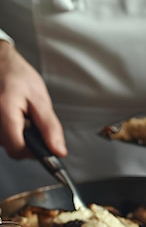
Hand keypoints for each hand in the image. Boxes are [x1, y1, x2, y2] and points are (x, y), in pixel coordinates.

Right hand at [0, 41, 65, 158]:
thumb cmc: (17, 75)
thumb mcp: (40, 99)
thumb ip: (50, 127)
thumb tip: (58, 151)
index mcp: (4, 111)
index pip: (18, 149)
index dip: (34, 151)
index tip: (45, 146)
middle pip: (11, 148)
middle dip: (27, 141)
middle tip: (32, 122)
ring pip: (6, 143)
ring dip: (18, 135)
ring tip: (22, 116)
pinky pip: (1, 136)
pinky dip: (10, 130)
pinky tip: (13, 117)